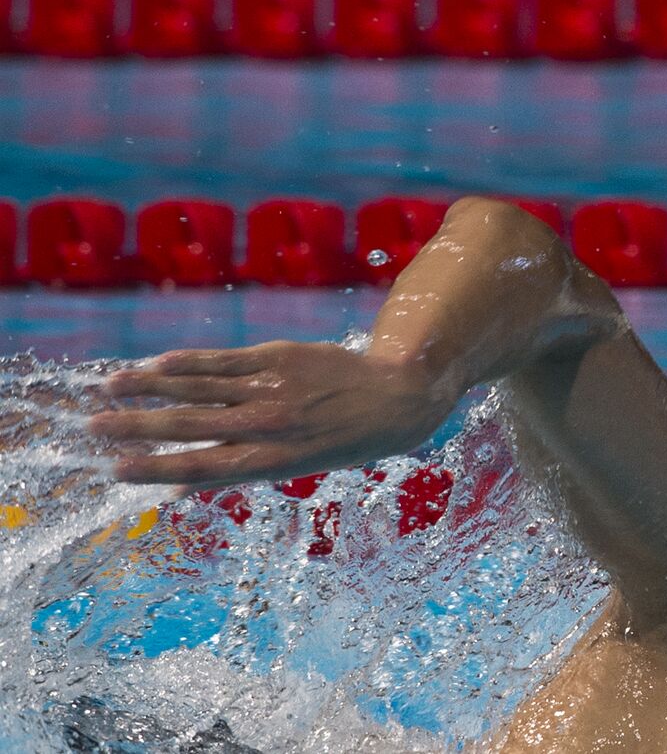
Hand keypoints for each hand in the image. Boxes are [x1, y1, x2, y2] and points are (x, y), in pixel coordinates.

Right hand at [89, 342, 449, 488]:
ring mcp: (272, 388)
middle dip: (135, 428)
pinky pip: (224, 360)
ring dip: (148, 387)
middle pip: (188, 425)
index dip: (155, 469)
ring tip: (107, 389)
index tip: (115, 470)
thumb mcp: (300, 467)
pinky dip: (187, 362)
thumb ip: (243, 468)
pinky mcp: (278, 357)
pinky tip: (155, 363)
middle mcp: (268, 425)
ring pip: (198, 386)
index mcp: (273, 461)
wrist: (398, 397)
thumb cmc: (345, 438)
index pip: (200, 467)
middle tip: (90, 429)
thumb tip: (180, 486)